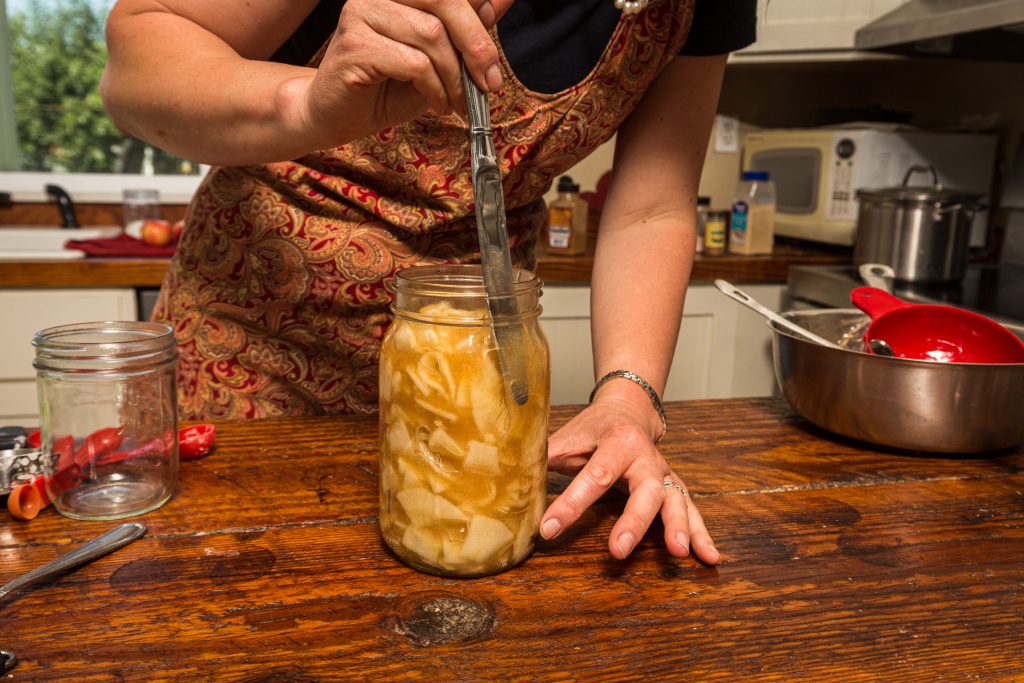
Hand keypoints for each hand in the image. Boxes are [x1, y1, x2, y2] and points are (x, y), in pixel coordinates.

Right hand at [301, 0, 512, 145]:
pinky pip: (414, 63)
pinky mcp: (355, 44)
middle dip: (477, 46)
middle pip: (447, 2)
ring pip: (432, 36)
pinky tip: (436, 104)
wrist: (337, 116)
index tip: (491, 62)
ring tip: (455, 102)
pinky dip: (434, 89)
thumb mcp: (440, 58)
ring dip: (454, 77)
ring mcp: (362, 12)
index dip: (480, 19)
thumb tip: (504, 0)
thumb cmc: (389, 87)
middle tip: (488, 84)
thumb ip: (467, 28)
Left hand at [541, 394, 719, 563]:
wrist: (630, 409)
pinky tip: (709, 557)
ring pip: (676, 500)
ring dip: (679, 528)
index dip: (570, 504)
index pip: (593, 475)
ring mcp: (664, 474)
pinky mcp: (674, 489)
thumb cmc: (593, 428)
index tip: (548, 528)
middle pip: (645, 490)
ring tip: (679, 554)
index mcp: (617, 442)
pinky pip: (691, 511)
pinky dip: (702, 534)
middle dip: (633, 521)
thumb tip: (510, 475)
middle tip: (619, 549)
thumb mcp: (568, 435)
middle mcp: (646, 459)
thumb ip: (545, 454)